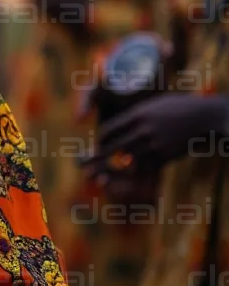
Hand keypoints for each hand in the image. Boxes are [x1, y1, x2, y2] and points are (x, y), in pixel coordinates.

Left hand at [84, 93, 228, 171]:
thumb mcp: (151, 105)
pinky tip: (121, 181)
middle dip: (95, 159)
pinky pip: (143, 169)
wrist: (204, 117)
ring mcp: (153, 145)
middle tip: (81, 167)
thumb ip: (134, 115)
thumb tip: (118, 127)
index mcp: (136, 115)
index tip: (96, 146)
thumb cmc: (177, 107)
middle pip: (111, 148)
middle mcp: (142, 130)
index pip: (108, 131)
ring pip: (124, 161)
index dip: (100, 141)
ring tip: (95, 179)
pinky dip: (131, 176)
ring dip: (108, 171)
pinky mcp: (164, 156)